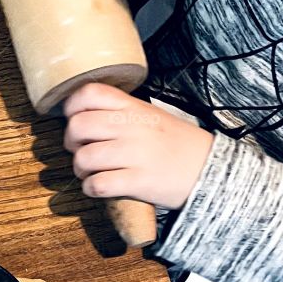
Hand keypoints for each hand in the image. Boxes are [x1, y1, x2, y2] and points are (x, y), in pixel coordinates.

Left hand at [63, 84, 212, 209]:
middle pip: (78, 126)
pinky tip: (99, 187)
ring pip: (83, 158)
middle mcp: (133, 127)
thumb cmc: (178, 145)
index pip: (90, 93)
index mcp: (135, 108)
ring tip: (91, 172)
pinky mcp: (138, 182)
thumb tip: (82, 117)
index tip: (75, 119)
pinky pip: (97, 184)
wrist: (211, 171)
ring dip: (80, 169)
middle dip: (71, 142)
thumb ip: (121, 112)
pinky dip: (91, 188)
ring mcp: (136, 154)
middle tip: (81, 149)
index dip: (73, 107)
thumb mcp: (152, 117)